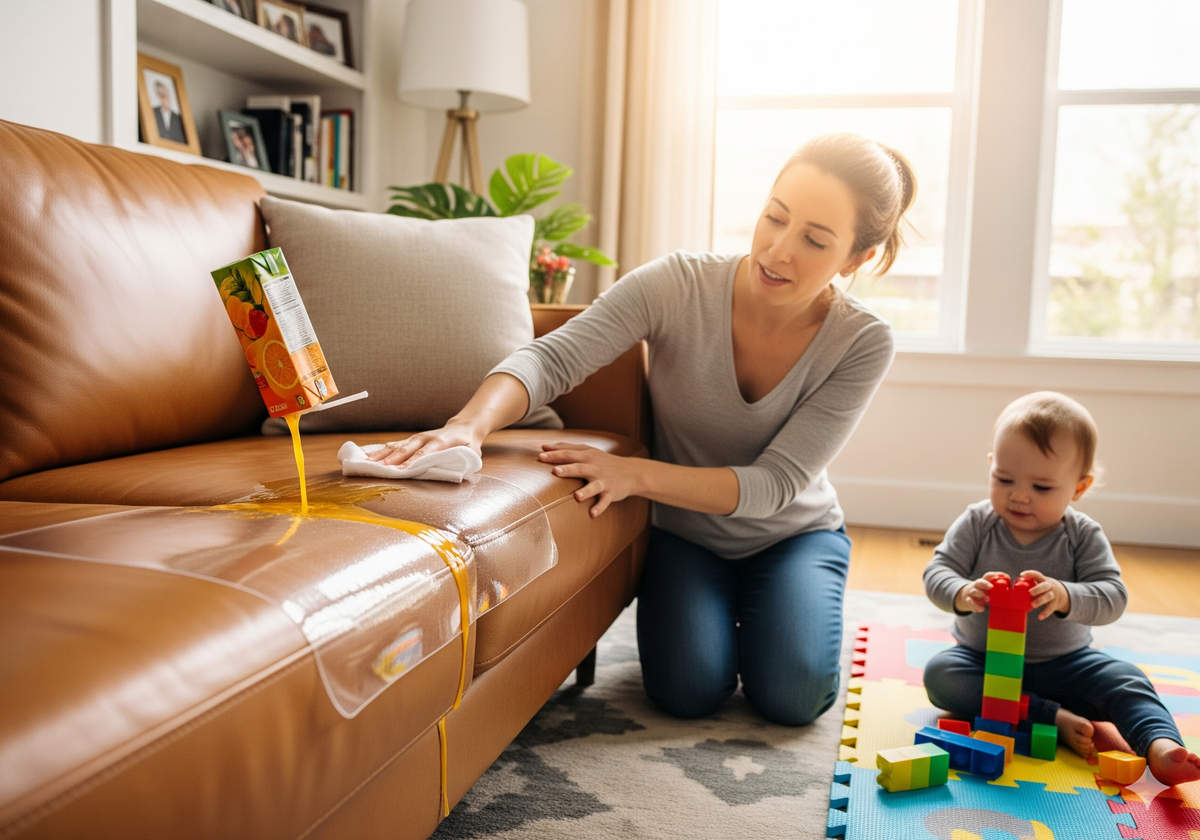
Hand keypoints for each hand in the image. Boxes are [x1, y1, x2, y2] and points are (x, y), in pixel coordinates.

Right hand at [367, 420, 481, 467]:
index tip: (400, 471)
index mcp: (440, 441)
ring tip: (364, 462)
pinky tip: (365, 456)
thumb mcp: (472, 453)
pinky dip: (378, 451)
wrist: (464, 427)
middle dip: (390, 460)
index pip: (423, 454)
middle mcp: (425, 438)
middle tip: (377, 469)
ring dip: (380, 455)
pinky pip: (392, 445)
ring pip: (395, 446)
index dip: (411, 463)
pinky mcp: (410, 440)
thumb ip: (462, 461)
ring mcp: (416, 438)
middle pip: (405, 449)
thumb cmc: (468, 444)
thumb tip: (453, 470)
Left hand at [538, 442, 642, 516]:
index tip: (540, 456)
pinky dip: (600, 507)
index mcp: (587, 456)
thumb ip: (566, 447)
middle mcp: (594, 468)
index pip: (569, 454)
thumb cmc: (603, 461)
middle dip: (568, 470)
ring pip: (594, 486)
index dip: (555, 455)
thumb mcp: (587, 451)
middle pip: (579, 468)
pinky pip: (605, 501)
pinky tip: (592, 513)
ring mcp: (604, 481)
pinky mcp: (611, 493)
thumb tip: (544, 446)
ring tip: (577, 496)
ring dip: (586, 491)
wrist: (631, 472)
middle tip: (555, 471)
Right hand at [954, 571, 1006, 612]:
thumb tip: (1013, 589)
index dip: (994, 575)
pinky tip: (981, 609)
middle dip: (986, 584)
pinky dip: (975, 606)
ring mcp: (972, 592)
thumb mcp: (990, 589)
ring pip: (974, 591)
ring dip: (981, 594)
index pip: (988, 576)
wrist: (969, 597)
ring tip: (988, 600)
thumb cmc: (984, 593)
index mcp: (984, 581)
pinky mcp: (968, 600)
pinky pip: (969, 602)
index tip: (1002, 577)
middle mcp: (977, 585)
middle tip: (992, 588)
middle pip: (980, 582)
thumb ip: (999, 589)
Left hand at [1019, 570, 1070, 619]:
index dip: (1029, 574)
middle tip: (1030, 593)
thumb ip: (1028, 585)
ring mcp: (1053, 595)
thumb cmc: (1042, 588)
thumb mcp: (1038, 584)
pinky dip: (1045, 613)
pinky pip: (1051, 608)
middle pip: (1044, 586)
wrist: (1061, 594)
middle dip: (1037, 589)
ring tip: (1032, 605)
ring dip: (1040, 600)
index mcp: (1043, 579)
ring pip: (1048, 596)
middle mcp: (1049, 586)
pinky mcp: (1055, 604)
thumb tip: (1014, 588)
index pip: (1036, 574)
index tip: (1021, 575)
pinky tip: (1040, 617)